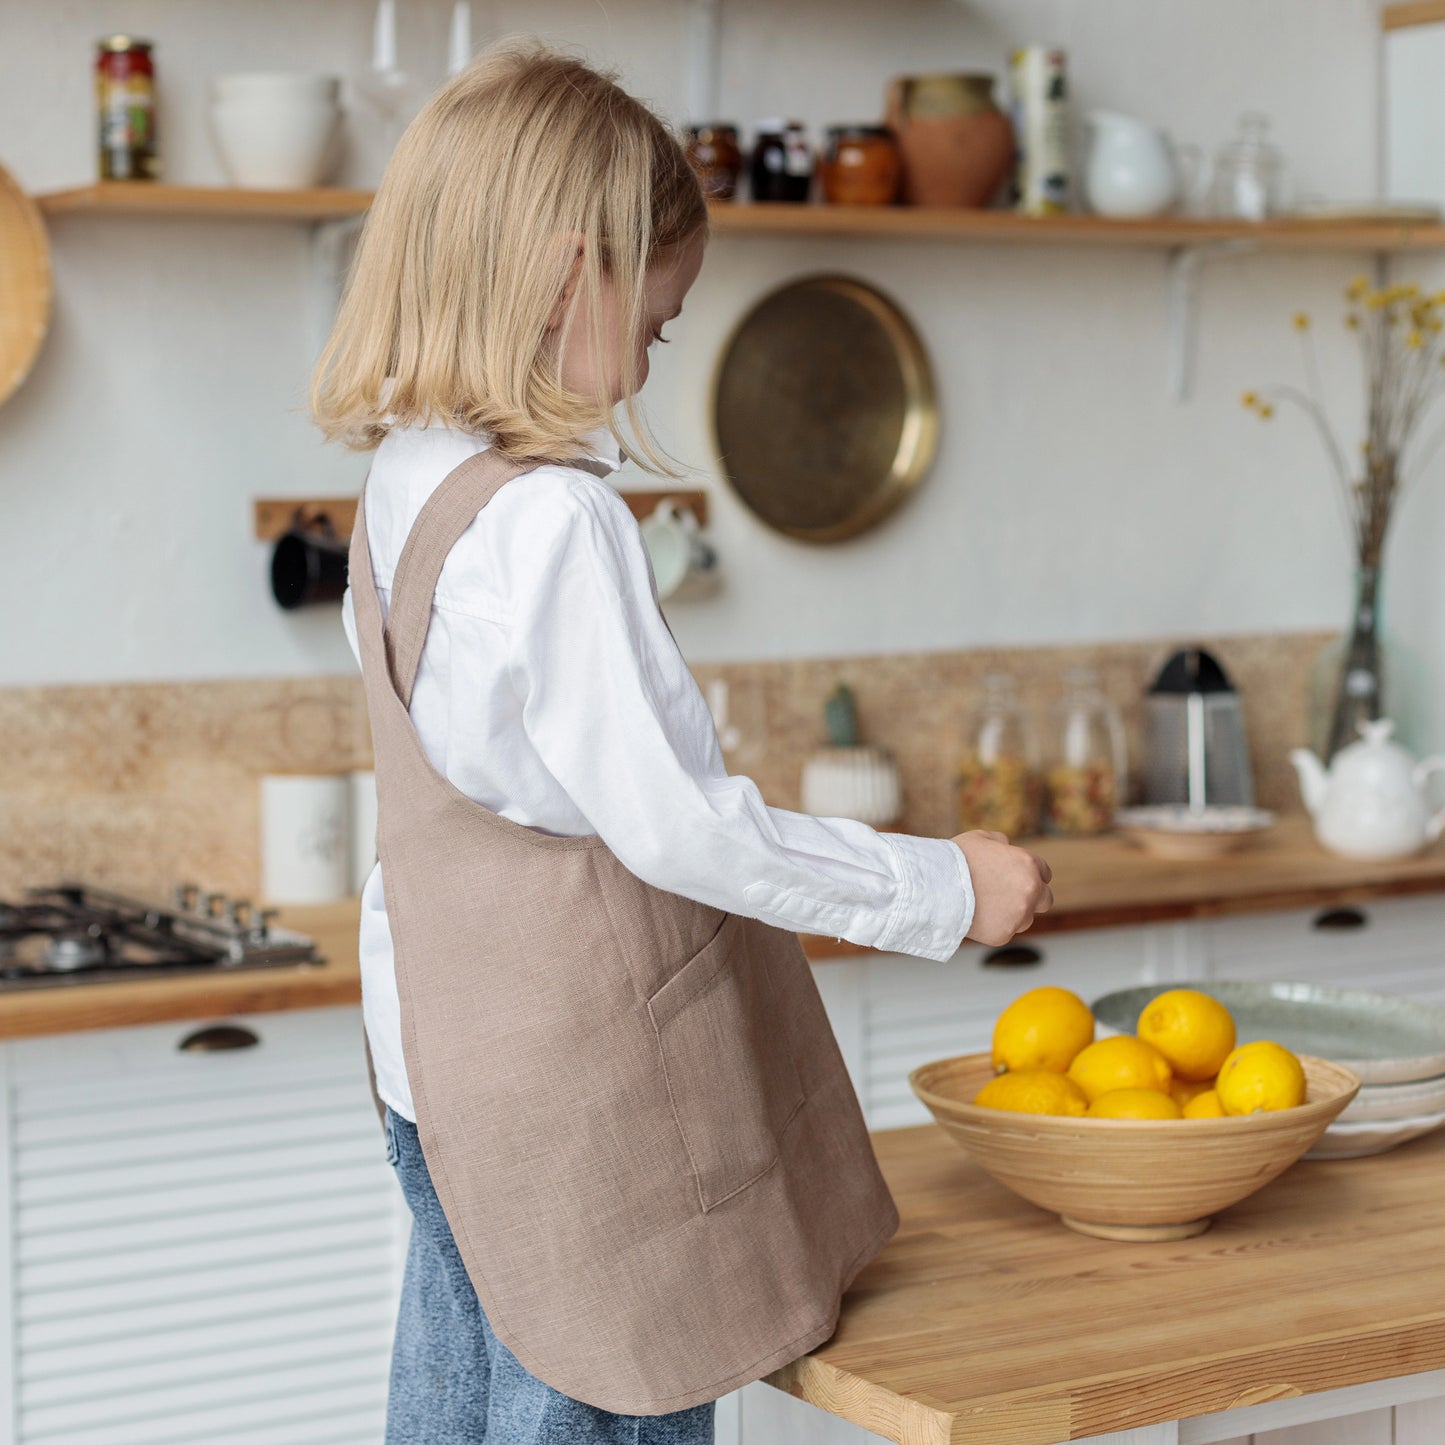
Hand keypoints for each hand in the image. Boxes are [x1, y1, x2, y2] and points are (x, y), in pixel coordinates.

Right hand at [951, 830, 1052, 946]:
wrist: (935, 885)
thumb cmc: (955, 859)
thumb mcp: (981, 838)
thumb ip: (1001, 843)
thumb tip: (1007, 848)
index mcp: (1028, 864)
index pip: (1044, 873)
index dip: (1030, 875)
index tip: (1017, 879)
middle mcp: (1030, 890)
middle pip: (1045, 900)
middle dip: (1032, 898)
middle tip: (1009, 896)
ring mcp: (1018, 914)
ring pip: (1025, 919)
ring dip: (1013, 914)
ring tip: (986, 907)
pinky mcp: (1004, 934)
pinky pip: (1005, 931)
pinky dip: (995, 926)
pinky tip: (977, 916)